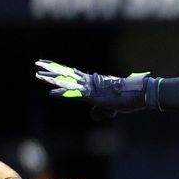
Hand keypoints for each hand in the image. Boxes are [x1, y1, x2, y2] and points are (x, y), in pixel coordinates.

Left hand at [35, 60, 159, 119]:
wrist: (140, 94)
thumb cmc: (129, 99)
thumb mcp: (112, 107)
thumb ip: (100, 110)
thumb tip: (93, 115)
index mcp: (94, 82)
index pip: (73, 74)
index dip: (61, 70)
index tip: (49, 65)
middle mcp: (91, 82)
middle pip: (67, 74)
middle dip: (52, 69)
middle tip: (38, 64)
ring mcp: (91, 88)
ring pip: (68, 82)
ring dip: (53, 79)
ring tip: (38, 74)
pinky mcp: (93, 96)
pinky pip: (74, 94)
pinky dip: (62, 93)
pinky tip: (51, 92)